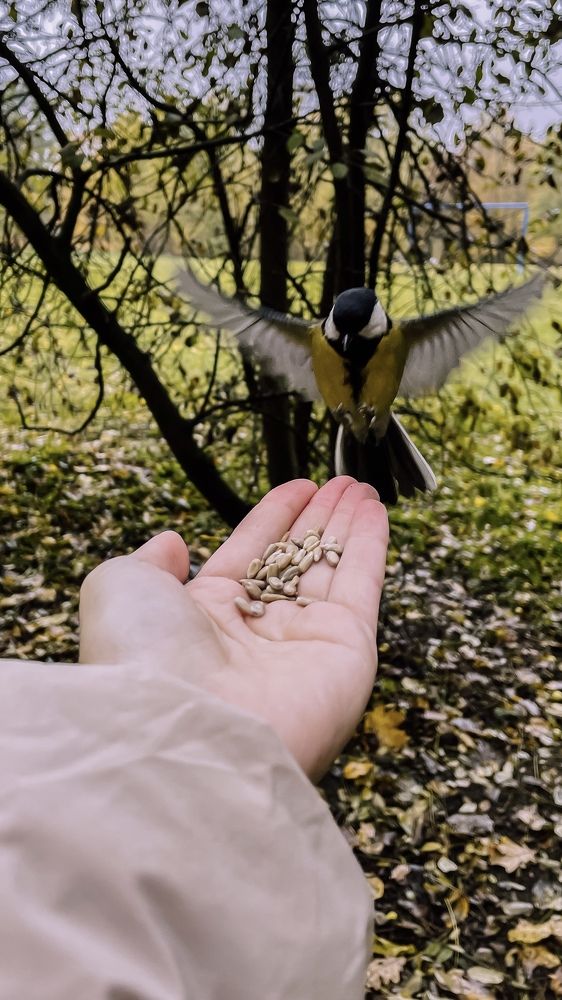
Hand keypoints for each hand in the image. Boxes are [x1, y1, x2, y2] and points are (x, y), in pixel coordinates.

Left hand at [79, 477, 387, 780]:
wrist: (188, 726)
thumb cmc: (143, 657)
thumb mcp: (121, 588)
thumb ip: (149, 561)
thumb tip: (172, 543)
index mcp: (207, 618)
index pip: (251, 553)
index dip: (275, 517)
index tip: (299, 487)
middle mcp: (259, 632)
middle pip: (297, 560)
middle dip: (319, 519)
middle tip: (342, 484)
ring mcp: (305, 642)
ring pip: (332, 568)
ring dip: (349, 525)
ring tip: (362, 487)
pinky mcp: (347, 649)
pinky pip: (362, 584)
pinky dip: (371, 546)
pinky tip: (375, 511)